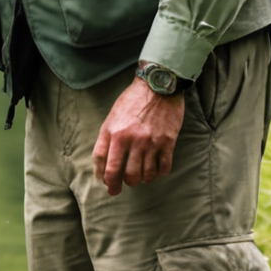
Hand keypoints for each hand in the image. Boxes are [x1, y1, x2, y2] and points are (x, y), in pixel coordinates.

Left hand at [93, 79, 185, 195]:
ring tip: (140, 176)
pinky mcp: (168, 142)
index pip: (107, 166)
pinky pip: (163, 168)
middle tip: (124, 184)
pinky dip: (158, 174)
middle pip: (127, 175)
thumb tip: (102, 168)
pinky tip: (155, 170)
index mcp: (115, 134)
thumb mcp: (111, 119)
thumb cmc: (131, 102)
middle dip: (124, 184)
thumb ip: (105, 142)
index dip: (106, 180)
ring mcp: (151, 142)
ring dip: (141, 180)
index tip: (108, 184)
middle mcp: (133, 140)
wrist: (157, 86)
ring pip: (145, 175)